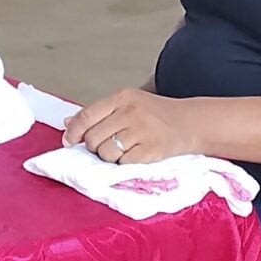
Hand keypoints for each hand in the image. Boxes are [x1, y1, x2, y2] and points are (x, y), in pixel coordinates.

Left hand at [63, 88, 202, 164]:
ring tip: (124, 149)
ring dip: (110, 157)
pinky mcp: (152, 149)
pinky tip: (136, 154)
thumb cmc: (157, 115)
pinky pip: (124, 163)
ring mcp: (142, 130)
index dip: (74, 132)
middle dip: (95, 147)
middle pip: (93, 138)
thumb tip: (68, 123)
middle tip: (108, 145)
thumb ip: (98, 113)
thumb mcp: (128, 105)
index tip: (70, 141)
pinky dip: (126, 163)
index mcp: (122, 97)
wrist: (192, 122)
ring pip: (106, 153)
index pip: (86, 116)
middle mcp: (131, 111)